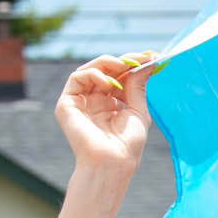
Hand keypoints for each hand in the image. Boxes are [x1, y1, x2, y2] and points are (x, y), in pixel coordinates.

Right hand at [55, 52, 156, 176]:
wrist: (112, 162)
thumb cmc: (127, 144)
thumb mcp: (138, 109)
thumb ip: (138, 84)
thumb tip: (149, 61)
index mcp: (110, 104)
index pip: (119, 77)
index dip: (133, 65)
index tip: (151, 56)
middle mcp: (94, 101)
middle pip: (105, 71)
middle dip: (123, 61)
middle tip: (140, 57)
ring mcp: (80, 102)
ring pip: (90, 70)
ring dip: (108, 63)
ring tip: (124, 65)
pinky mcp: (67, 104)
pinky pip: (76, 78)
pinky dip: (93, 74)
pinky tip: (108, 82)